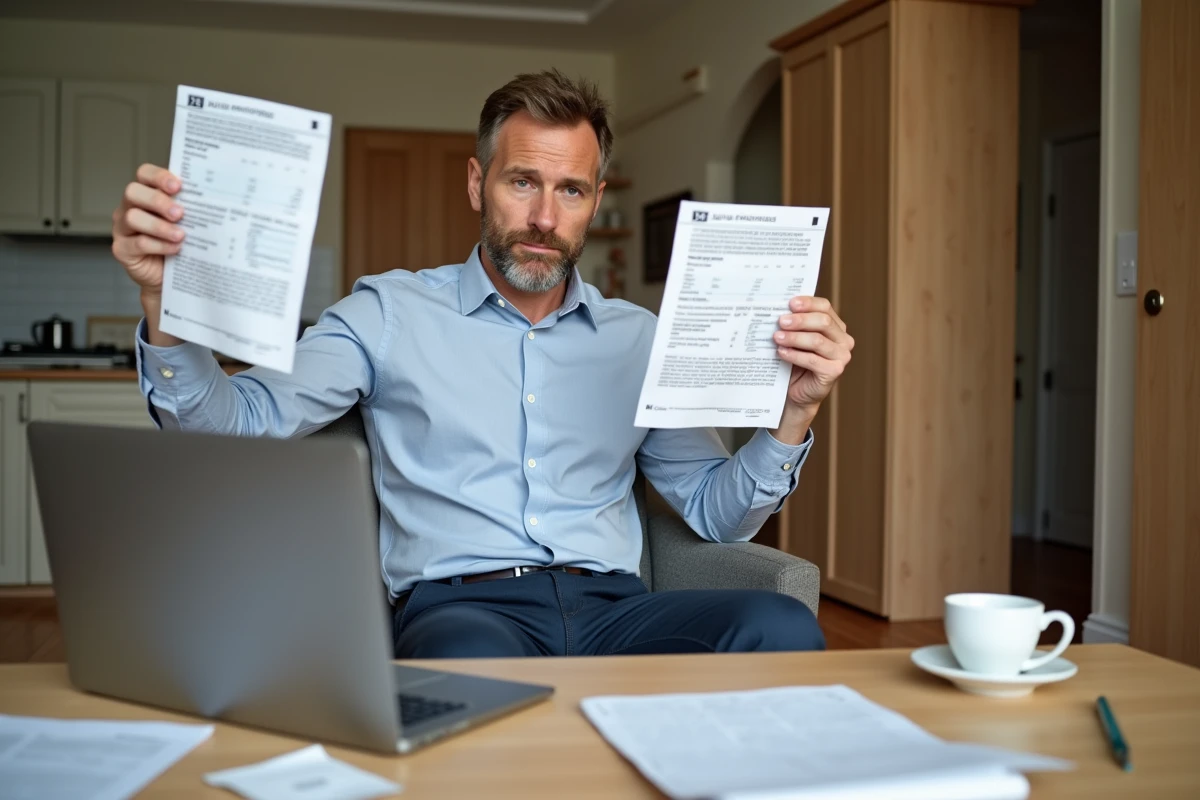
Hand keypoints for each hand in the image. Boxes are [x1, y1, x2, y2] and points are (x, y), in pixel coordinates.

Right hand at [111, 164, 185, 293]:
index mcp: (145, 194)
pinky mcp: (122, 249)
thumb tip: (212, 198)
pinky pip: (137, 243)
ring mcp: (122, 228)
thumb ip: (189, 208)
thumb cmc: (178, 243)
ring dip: (159, 226)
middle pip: (133, 192)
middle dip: (157, 201)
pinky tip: (175, 248)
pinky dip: (159, 245)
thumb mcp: (186, 222)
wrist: (170, 276)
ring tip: (180, 235)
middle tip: (179, 213)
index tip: (178, 186)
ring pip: (133, 217)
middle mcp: (129, 207)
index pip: (144, 174)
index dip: (159, 176)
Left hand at [774, 296, 852, 413]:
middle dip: (800, 320)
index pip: (825, 307)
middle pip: (823, 322)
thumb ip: (793, 325)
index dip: (808, 303)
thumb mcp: (796, 340)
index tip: (790, 303)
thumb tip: (778, 310)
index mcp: (835, 327)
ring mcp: (842, 356)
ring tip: (777, 337)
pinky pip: (813, 360)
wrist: (796, 392)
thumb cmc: (795, 363)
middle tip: (781, 321)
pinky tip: (781, 352)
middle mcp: (843, 340)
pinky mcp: (835, 371)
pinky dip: (795, 355)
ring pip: (817, 340)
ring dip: (795, 338)